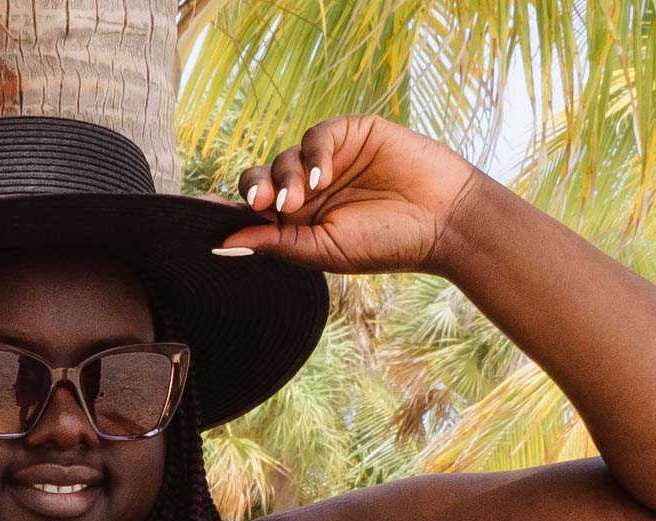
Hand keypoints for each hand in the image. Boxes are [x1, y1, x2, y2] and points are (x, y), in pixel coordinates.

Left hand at [214, 115, 482, 277]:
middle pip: (262, 179)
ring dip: (286, 177)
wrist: (440, 221)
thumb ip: (276, 243)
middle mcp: (309, 190)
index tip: (216, 216)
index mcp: (299, 223)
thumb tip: (225, 242)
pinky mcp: (351, 133)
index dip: (236, 209)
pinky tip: (323, 176)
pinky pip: (317, 136)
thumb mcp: (323, 251)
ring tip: (301, 200)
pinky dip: (314, 153)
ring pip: (285, 157)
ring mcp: (329, 160)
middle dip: (257, 189)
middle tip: (265, 204)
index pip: (255, 211)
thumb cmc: (385, 244)